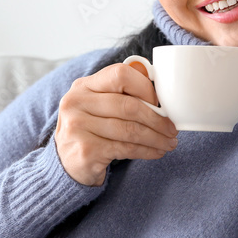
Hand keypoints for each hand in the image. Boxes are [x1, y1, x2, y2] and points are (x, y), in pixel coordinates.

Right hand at [54, 61, 178, 186]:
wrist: (66, 163)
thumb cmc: (91, 130)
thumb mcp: (98, 106)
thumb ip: (121, 95)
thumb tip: (161, 95)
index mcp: (83, 86)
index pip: (119, 74)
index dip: (145, 88)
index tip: (160, 103)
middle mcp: (76, 102)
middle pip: (128, 105)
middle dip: (156, 118)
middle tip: (172, 128)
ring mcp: (78, 126)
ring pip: (129, 129)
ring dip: (156, 137)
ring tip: (169, 142)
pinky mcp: (85, 150)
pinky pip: (125, 148)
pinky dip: (146, 151)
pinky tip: (156, 152)